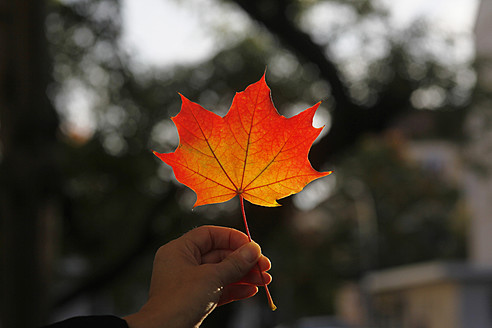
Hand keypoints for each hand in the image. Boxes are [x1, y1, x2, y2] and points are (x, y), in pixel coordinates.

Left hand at [124, 225, 270, 327]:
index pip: (209, 235)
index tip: (252, 246)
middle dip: (243, 260)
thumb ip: (234, 263)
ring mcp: (189, 283)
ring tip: (265, 279)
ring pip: (221, 273)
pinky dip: (235, 289)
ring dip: (244, 276)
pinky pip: (219, 290)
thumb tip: (253, 249)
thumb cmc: (179, 302)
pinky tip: (252, 291)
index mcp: (179, 250)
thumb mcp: (211, 278)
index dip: (232, 238)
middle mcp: (183, 264)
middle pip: (219, 255)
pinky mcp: (195, 300)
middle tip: (264, 266)